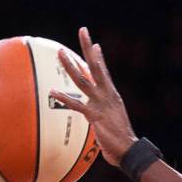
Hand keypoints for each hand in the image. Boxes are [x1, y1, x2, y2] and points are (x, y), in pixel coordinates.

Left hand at [50, 27, 135, 165]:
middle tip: (83, 30)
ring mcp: (101, 104)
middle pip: (96, 67)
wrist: (129, 151)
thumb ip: (104, 114)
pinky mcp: (95, 116)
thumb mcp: (113, 121)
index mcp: (112, 95)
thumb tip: (96, 117)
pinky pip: (77, 105)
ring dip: (71, 66)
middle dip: (88, 48)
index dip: (99, 58)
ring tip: (61, 52)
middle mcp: (108, 95)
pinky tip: (52, 91)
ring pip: (84, 80)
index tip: (94, 44)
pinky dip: (64, 98)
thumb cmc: (120, 140)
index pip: (104, 72)